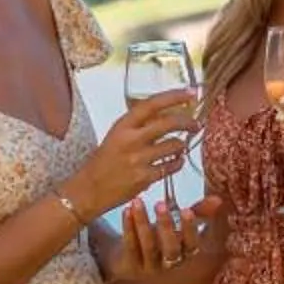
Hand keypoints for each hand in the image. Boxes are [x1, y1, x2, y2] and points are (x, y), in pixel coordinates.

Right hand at [69, 92, 196, 214]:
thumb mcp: (115, 136)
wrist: (88, 190)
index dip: (174, 96)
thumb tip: (166, 116)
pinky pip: (171, 166)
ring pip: (174, 146)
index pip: (152, 104)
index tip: (191, 93)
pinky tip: (176, 161)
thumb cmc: (102, 162)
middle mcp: (130, 140)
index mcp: (122, 126)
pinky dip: (178, 163)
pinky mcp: (145, 178)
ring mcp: (138, 160)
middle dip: (188, 122)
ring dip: (182, 146)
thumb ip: (138, 127)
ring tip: (181, 147)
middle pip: (168, 123)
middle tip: (195, 125)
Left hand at [104, 190, 222, 283]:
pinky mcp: (130, 266)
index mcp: (185, 254)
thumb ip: (198, 213)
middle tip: (160, 204)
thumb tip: (218, 199)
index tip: (187, 210)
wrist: (127, 259)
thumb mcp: (179, 226)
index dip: (190, 229)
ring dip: (143, 223)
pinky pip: (130, 246)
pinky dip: (129, 227)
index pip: (192, 244)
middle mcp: (170, 264)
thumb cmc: (159, 238)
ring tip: (137, 202)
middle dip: (166, 226)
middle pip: (171, 248)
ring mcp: (150, 267)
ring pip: (149, 246)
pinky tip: (127, 210)